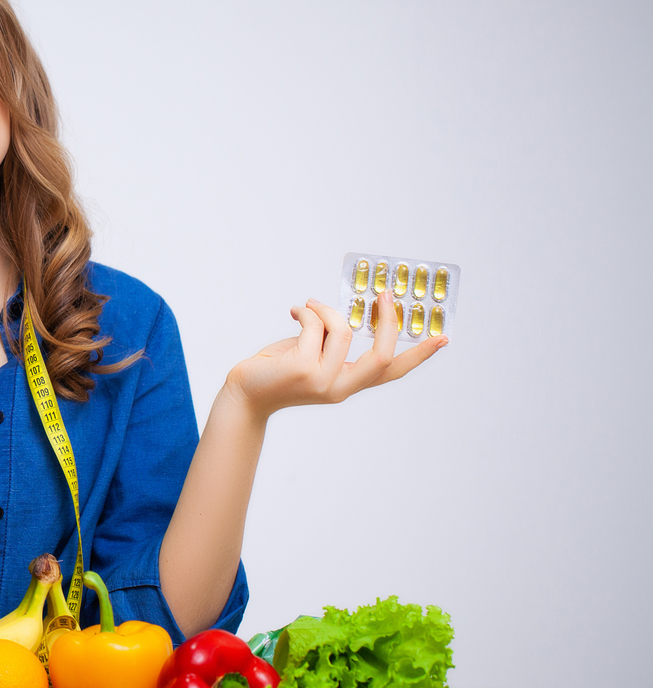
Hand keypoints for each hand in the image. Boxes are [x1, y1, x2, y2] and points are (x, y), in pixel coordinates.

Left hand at [225, 290, 445, 418]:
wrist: (244, 393)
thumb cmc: (277, 370)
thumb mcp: (312, 353)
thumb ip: (331, 339)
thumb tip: (341, 312)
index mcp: (347, 384)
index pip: (391, 372)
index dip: (419, 355)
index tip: (443, 338)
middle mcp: (339, 387)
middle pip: (382, 356)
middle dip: (388, 321)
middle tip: (384, 294)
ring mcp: (322, 380)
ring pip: (343, 331)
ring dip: (327, 310)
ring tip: (309, 305)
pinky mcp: (302, 368)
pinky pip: (315, 326)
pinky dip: (307, 312)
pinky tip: (295, 311)